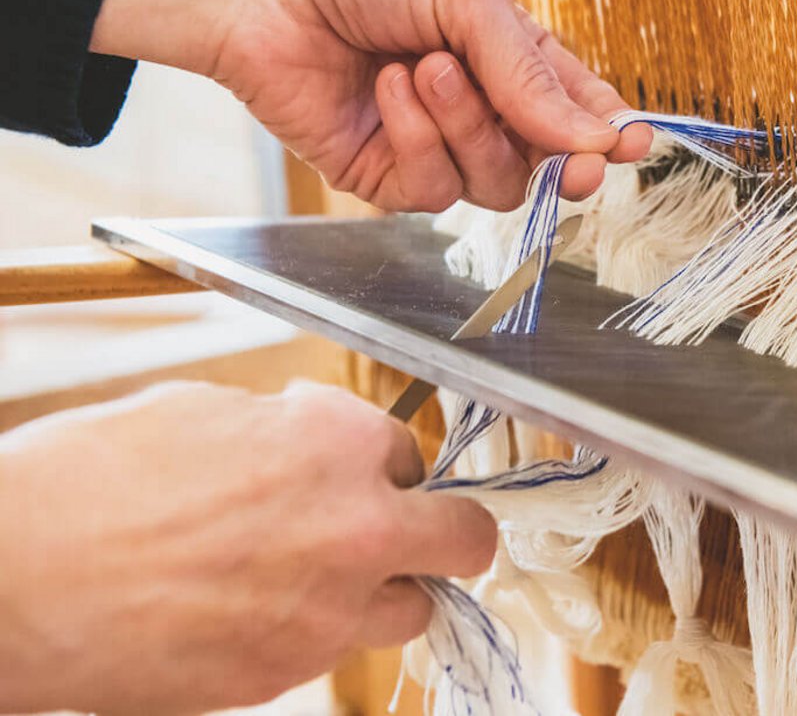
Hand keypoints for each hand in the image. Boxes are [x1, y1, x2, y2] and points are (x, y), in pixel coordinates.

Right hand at [0, 381, 494, 714]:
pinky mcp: (286, 672)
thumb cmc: (88, 484)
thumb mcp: (202, 412)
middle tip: (416, 527)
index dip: (382, 462)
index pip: (411, 452)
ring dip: (386, 588)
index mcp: (336, 443)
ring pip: (412, 607)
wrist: (15, 581)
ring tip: (326, 575)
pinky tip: (260, 607)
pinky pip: (337, 650)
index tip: (365, 470)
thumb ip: (284, 427)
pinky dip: (320, 629)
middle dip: (445, 529)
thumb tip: (307, 430)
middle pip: (464, 538)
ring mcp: (327, 610)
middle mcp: (354, 526)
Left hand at [90, 0, 650, 211]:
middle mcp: (477, 108)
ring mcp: (432, 146)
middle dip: (563, 163)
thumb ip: (533, 76)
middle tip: (578, 163)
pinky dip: (417, 137)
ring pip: (496, 182)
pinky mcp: (384, 176)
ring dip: (469, 125)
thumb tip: (598, 142)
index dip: (608, 132)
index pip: (575, 109)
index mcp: (508, 56)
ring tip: (427, 66)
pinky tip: (388, 88)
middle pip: (546, 165)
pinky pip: (433, 188)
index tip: (635, 144)